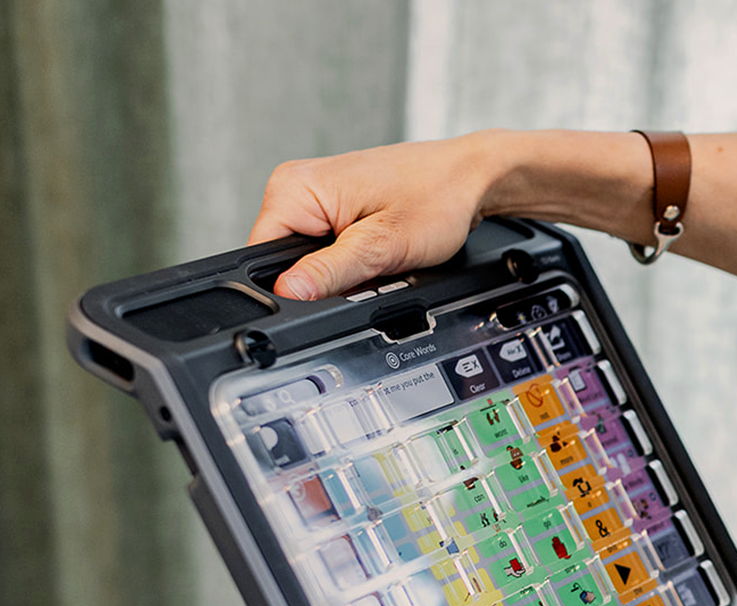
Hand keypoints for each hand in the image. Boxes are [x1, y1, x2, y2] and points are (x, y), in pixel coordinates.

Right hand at [247, 132, 503, 299]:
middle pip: (286, 263)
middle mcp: (297, 187)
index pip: (262, 259)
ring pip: (310, 261)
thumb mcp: (383, 246)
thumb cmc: (438, 196)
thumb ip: (330, 272)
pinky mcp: (335, 209)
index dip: (295, 289)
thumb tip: (288, 293)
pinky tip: (379, 254)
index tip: (335, 292)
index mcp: (294, 188)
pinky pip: (329, 250)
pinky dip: (354, 262)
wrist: (471, 178)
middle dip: (326, 282)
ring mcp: (316, 198)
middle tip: (370, 272)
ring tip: (381, 258)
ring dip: (344, 273)